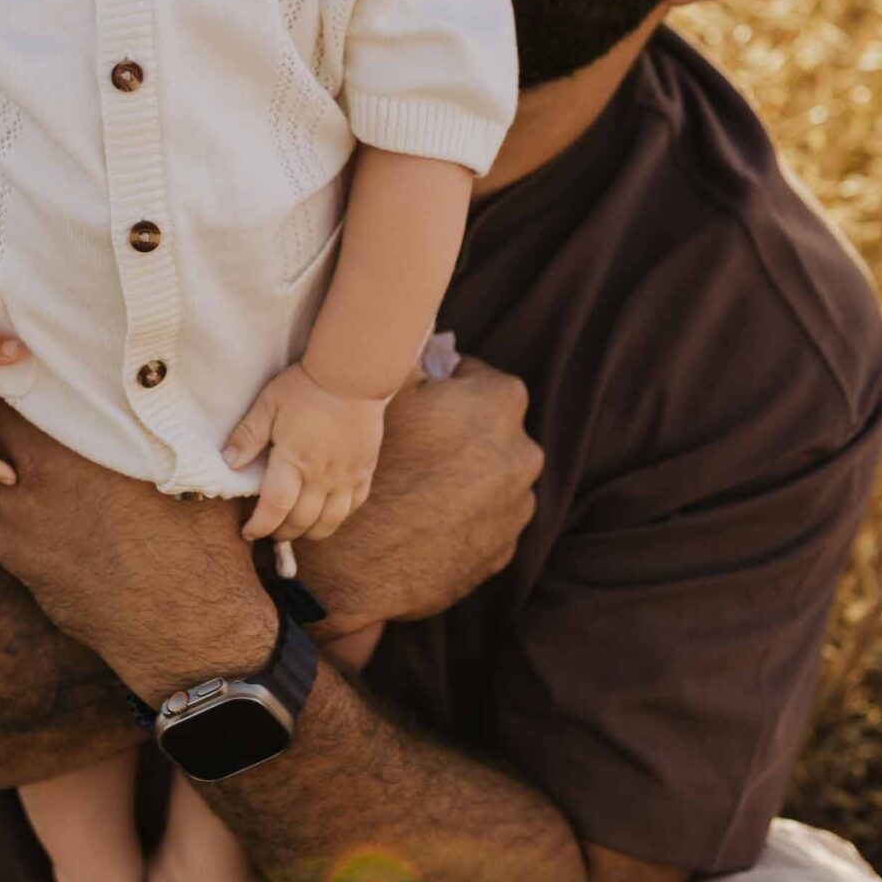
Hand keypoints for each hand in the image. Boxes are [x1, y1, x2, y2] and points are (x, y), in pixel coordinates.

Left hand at [0, 395, 275, 703]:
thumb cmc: (197, 545)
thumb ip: (171, 423)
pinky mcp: (16, 560)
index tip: (1, 344)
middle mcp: (33, 487)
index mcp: (72, 455)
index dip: (3, 365)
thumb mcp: (191, 470)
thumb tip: (177, 381)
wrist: (184, 630)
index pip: (14, 396)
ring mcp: (17, 529)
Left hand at [224, 363, 385, 546]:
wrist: (353, 375)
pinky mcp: (365, 471)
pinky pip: (353, 505)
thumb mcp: (269, 404)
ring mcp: (347, 476)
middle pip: (301, 521)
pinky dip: (338, 517)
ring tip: (296, 529)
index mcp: (294, 460)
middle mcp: (322, 476)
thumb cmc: (306, 386)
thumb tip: (228, 462)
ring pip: (330, 522)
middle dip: (281, 533)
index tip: (248, 532)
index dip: (259, 527)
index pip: (275, 508)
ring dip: (310, 532)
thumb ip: (248, 435)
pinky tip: (327, 514)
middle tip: (269, 531)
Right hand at [292, 355, 539, 636]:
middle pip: (486, 427)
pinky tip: (423, 518)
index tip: (417, 405)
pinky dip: (460, 517)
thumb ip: (407, 347)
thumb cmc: (372, 466)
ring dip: (462, 476)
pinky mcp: (503, 552)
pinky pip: (483, 520)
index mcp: (501, 402)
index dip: (441, 386)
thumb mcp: (384, 391)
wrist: (358, 566)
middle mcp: (524, 454)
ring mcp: (517, 508)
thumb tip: (409, 315)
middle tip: (413, 446)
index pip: (474, 375)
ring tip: (416, 486)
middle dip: (457, 432)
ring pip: (488, 475)